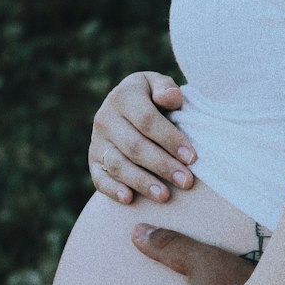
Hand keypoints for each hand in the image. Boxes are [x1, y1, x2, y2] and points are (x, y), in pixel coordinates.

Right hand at [90, 70, 196, 203]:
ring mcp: (97, 141)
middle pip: (134, 146)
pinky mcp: (93, 161)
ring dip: (142, 182)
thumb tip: (171, 97)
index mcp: (124, 96)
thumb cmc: (153, 97)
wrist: (128, 106)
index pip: (147, 120)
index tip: (191, 157)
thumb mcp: (159, 85)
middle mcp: (105, 118)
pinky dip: (112, 190)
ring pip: (118, 165)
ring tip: (165, 196)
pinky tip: (129, 199)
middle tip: (186, 181)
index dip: (170, 139)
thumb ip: (166, 89)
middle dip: (162, 165)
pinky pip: (100, 178)